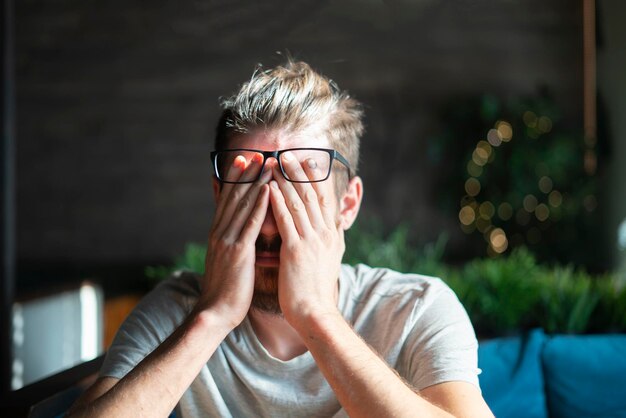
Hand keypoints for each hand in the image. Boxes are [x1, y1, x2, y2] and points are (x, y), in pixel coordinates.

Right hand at [197, 154, 270, 327]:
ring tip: (267, 163)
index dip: (235, 178)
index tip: (244, 160)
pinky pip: (250, 223)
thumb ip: (232, 242)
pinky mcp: (238, 252)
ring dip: (256, 181)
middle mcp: (220, 232)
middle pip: (234, 196)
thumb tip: (239, 232)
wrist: (215, 312)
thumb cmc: (226, 289)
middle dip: (246, 173)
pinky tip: (268, 189)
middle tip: (257, 152)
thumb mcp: (227, 260)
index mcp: (218, 233)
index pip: (227, 199)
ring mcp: (228, 240)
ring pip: (243, 204)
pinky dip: (260, 204)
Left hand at [268, 151, 344, 325]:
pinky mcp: (295, 250)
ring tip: (275, 162)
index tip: (307, 161)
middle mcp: (324, 233)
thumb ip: (332, 239)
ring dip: (286, 180)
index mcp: (332, 235)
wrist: (315, 313)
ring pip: (298, 202)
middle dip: (299, 172)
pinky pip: (285, 220)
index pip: (324, 199)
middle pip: (311, 194)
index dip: (315, 178)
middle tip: (288, 153)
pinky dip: (277, 201)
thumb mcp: (332, 260)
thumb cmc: (318, 290)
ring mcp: (311, 240)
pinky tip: (269, 187)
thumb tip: (336, 224)